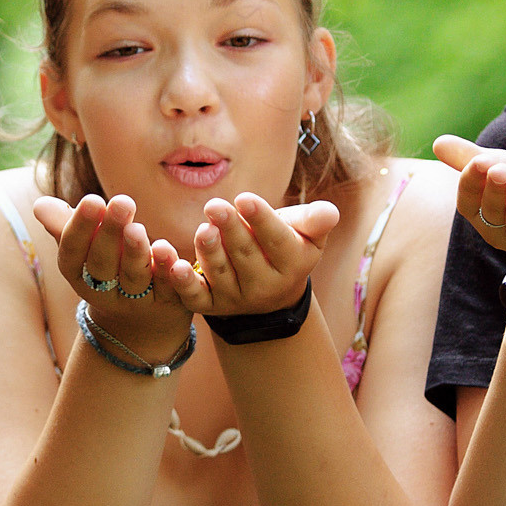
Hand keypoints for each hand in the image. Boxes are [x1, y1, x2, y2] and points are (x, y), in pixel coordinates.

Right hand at [32, 192, 188, 357]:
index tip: (92, 200)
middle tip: (122, 201)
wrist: (141, 320)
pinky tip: (167, 249)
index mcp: (79, 275)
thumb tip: (39, 205)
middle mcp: (105, 292)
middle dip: (110, 233)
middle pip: (103, 265)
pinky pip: (167, 289)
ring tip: (138, 227)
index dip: (81, 228)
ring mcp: (136, 301)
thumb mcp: (86, 248)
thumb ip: (66, 226)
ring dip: (135, 253)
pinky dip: (167, 269)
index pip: (73, 252)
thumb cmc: (108, 266)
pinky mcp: (167, 303)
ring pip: (133, 279)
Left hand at [156, 192, 337, 318]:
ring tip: (203, 229)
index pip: (277, 240)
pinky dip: (183, 284)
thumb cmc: (286, 247)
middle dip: (230, 230)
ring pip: (221, 274)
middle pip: (246, 256)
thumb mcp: (307, 235)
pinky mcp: (211, 306)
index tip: (245, 198)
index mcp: (292, 264)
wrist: (271, 293)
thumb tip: (331, 212)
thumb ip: (314, 221)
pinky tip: (174, 266)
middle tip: (215, 206)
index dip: (261, 220)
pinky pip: (196, 298)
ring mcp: (237, 299)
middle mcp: (265, 286)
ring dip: (209, 253)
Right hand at [436, 135, 505, 302]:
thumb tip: (437, 142)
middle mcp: (501, 234)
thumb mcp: (505, 173)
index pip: (468, 202)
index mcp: (483, 216)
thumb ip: (474, 160)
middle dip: (496, 190)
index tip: (480, 160)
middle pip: (493, 213)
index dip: (472, 182)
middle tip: (501, 168)